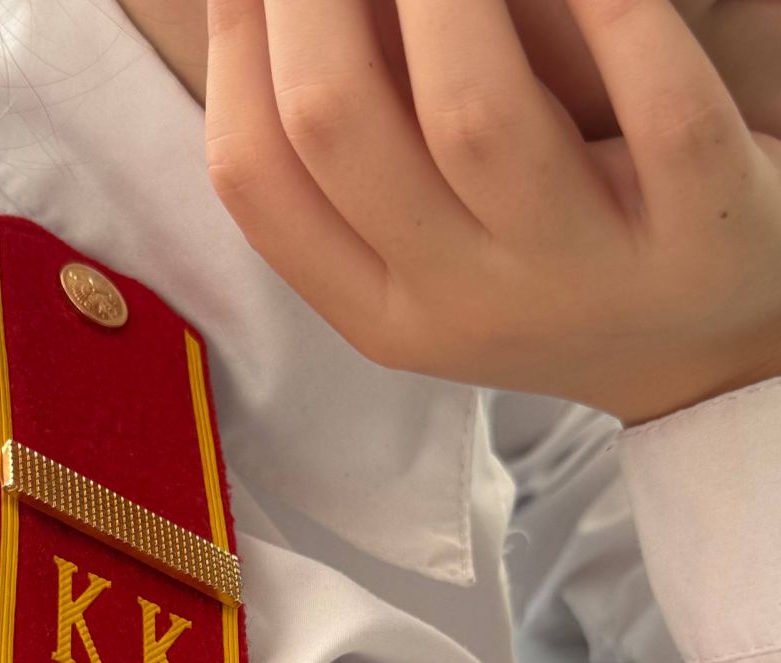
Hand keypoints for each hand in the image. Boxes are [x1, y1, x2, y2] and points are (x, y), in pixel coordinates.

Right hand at [204, 0, 780, 425]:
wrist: (709, 347)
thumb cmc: (555, 262)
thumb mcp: (437, 247)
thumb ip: (369, 150)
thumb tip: (272, 14)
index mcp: (382, 312)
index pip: (256, 180)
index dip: (234, 44)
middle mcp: (464, 307)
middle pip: (339, 127)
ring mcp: (583, 277)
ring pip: (478, 116)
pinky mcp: (703, 231)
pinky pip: (658, 106)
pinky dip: (611, 7)